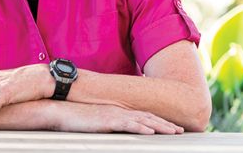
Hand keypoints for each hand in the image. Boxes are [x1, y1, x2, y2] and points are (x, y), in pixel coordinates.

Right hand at [55, 103, 183, 134]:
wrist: (62, 110)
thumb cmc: (76, 118)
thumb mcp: (96, 123)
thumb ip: (109, 125)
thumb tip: (116, 132)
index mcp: (118, 112)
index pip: (143, 117)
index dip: (159, 122)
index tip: (171, 128)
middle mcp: (120, 111)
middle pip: (148, 117)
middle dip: (165, 124)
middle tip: (180, 130)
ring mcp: (115, 115)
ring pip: (143, 120)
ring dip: (160, 126)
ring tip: (173, 131)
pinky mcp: (108, 120)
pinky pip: (129, 124)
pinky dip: (142, 127)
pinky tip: (152, 131)